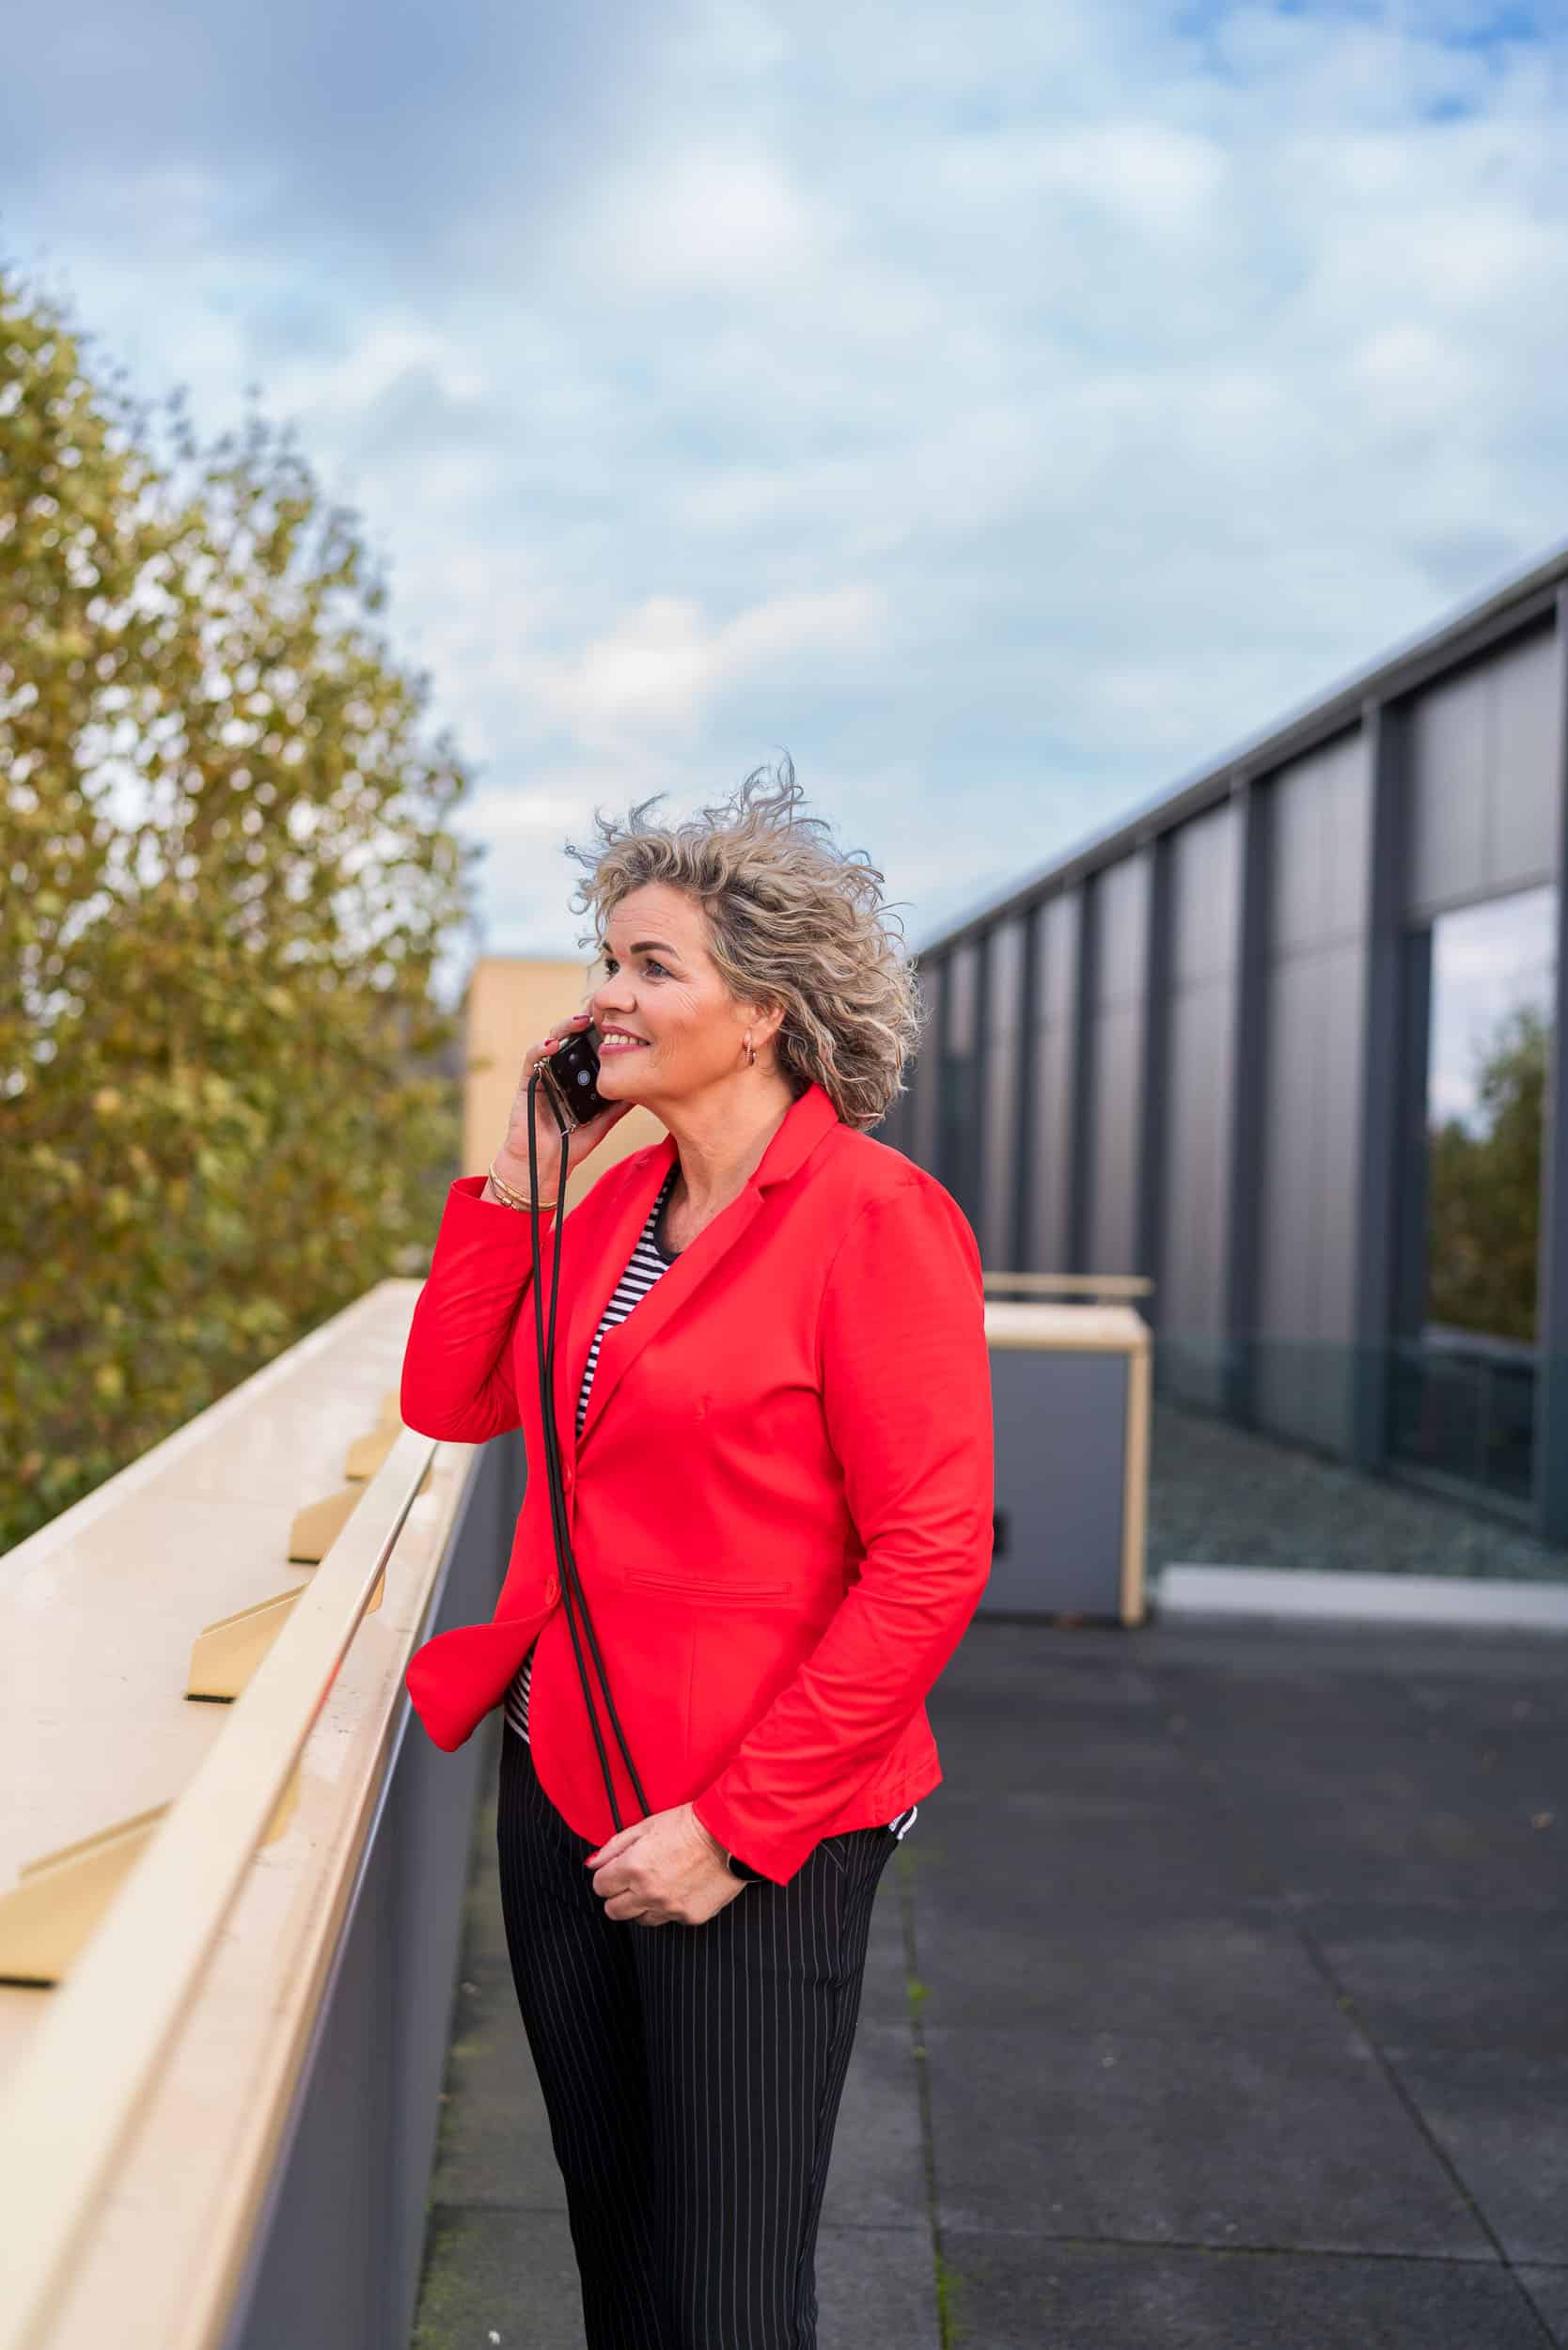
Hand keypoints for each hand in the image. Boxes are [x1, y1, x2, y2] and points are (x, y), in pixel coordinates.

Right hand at [494, 1011, 630, 1199]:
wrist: (545, 1167)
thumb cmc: (570, 1146)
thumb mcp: (602, 1123)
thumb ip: (619, 1105)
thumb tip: (645, 1088)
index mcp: (578, 1079)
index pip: (588, 1048)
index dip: (601, 1033)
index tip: (619, 1022)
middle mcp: (560, 1072)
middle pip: (571, 1039)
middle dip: (585, 1023)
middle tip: (602, 1013)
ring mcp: (543, 1075)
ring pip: (551, 1042)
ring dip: (564, 1028)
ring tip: (581, 1021)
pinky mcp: (526, 1084)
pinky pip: (531, 1061)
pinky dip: (539, 1049)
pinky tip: (552, 1045)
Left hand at [583, 1802, 749, 1925]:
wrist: (729, 1834)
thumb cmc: (690, 1824)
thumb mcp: (646, 1825)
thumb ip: (614, 1846)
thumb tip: (593, 1863)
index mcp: (633, 1867)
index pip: (600, 1886)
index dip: (607, 1876)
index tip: (615, 1871)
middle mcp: (648, 1892)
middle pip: (614, 1910)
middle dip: (618, 1895)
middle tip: (632, 1880)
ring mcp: (669, 1908)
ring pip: (639, 1920)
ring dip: (642, 1905)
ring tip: (658, 1884)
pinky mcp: (689, 1917)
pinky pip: (668, 1919)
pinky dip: (669, 1908)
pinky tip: (679, 1888)